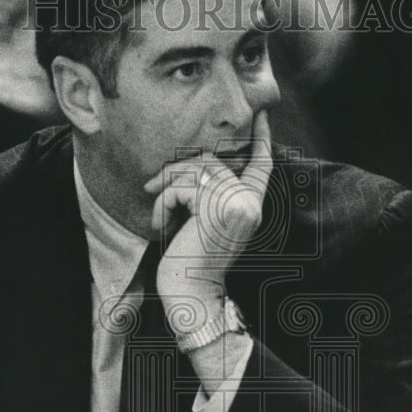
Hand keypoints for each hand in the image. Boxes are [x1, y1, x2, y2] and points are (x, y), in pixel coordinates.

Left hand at [143, 110, 272, 315]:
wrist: (190, 296)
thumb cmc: (189, 263)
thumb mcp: (203, 222)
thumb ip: (209, 194)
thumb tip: (193, 162)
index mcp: (251, 207)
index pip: (261, 165)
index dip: (261, 138)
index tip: (262, 115)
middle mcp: (249, 203)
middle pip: (212, 162)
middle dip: (176, 170)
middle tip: (150, 187)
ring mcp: (235, 204)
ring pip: (193, 172)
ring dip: (166, 191)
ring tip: (158, 217)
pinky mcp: (215, 209)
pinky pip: (180, 188)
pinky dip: (162, 205)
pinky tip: (160, 227)